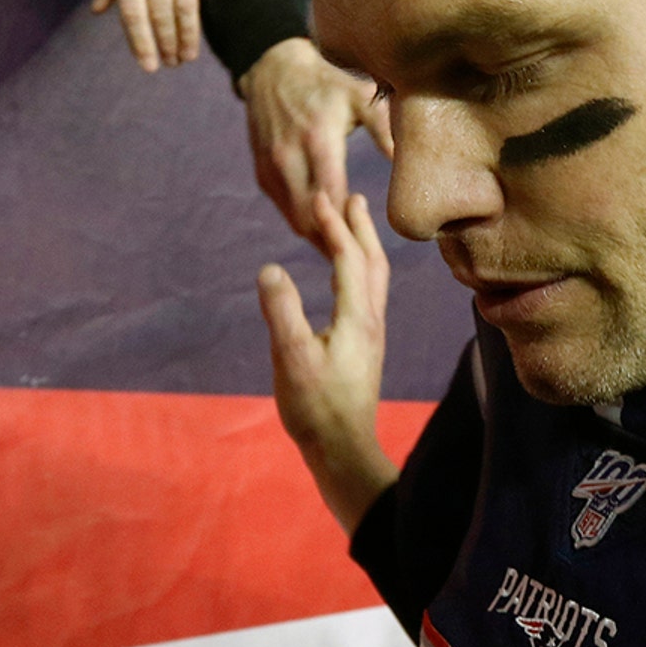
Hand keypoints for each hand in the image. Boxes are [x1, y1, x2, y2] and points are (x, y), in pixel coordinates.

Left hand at [91, 0, 220, 70]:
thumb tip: (102, 12)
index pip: (133, 14)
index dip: (142, 44)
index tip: (149, 66)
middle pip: (162, 14)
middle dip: (168, 45)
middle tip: (174, 64)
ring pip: (186, 3)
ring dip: (188, 33)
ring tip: (188, 54)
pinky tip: (201, 16)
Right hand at [240, 38, 395, 237]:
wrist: (272, 68)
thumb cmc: (324, 83)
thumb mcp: (358, 95)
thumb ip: (382, 126)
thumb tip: (403, 157)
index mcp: (318, 140)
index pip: (333, 195)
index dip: (349, 221)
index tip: (372, 236)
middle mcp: (289, 158)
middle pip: (312, 216)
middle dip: (336, 238)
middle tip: (364, 257)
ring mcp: (272, 167)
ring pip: (296, 219)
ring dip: (320, 238)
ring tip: (348, 253)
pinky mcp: (262, 173)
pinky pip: (284, 209)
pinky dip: (305, 224)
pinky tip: (327, 233)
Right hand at [258, 193, 397, 533]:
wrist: (343, 450)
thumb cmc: (316, 408)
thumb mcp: (291, 358)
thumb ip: (281, 312)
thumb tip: (270, 268)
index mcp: (357, 317)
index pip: (349, 258)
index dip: (335, 227)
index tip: (320, 199)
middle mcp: (372, 320)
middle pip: (373, 262)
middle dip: (361, 228)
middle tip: (352, 196)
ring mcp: (371, 335)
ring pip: (375, 279)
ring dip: (365, 247)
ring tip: (355, 228)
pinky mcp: (365, 349)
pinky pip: (368, 294)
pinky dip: (360, 271)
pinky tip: (348, 280)